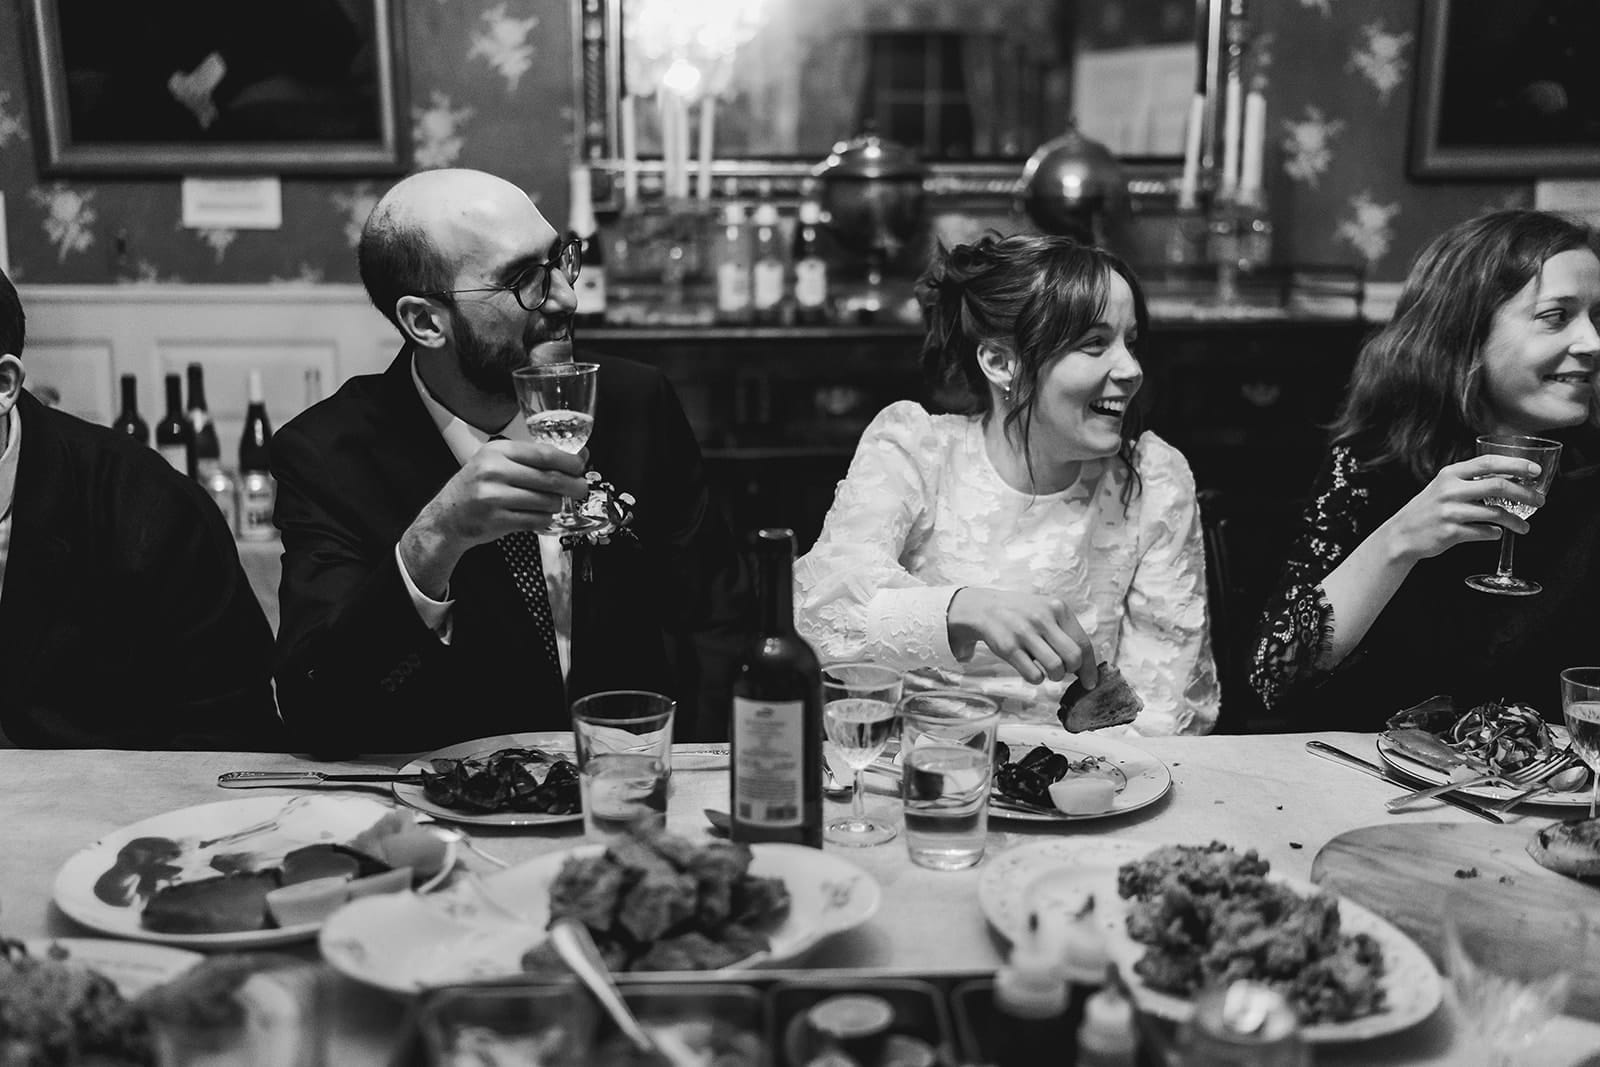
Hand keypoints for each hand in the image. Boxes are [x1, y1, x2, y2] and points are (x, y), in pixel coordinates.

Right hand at [400, 440, 587, 595]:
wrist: (447, 517)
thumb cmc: (476, 488)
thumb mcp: (496, 463)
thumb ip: (532, 459)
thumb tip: (577, 457)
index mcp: (497, 451)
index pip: (543, 454)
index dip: (569, 461)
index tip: (580, 466)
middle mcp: (494, 471)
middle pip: (549, 478)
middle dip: (573, 485)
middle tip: (581, 489)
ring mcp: (494, 497)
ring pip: (545, 501)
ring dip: (557, 504)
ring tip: (555, 503)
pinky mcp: (497, 520)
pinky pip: (536, 520)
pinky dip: (546, 520)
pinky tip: (543, 516)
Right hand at [947, 588, 1098, 687]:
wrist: (984, 607)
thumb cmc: (1021, 613)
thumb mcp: (1046, 611)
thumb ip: (1066, 632)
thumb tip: (1085, 665)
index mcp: (1058, 608)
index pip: (1083, 643)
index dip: (1090, 668)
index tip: (1090, 682)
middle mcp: (1043, 618)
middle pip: (1073, 658)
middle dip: (1071, 671)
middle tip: (1063, 670)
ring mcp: (1025, 633)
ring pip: (1055, 669)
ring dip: (1054, 676)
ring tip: (1046, 670)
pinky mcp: (1008, 647)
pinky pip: (1034, 675)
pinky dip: (1036, 678)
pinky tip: (1030, 668)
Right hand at [1378, 454, 1544, 563]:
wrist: (1401, 534)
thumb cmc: (1428, 510)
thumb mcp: (1443, 486)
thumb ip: (1470, 481)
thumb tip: (1510, 481)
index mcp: (1450, 474)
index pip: (1488, 462)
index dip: (1515, 465)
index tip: (1534, 471)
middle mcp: (1450, 490)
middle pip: (1498, 486)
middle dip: (1525, 494)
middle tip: (1539, 500)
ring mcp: (1450, 511)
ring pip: (1496, 513)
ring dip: (1516, 520)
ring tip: (1524, 526)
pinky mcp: (1451, 532)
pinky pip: (1484, 532)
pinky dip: (1495, 534)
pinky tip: (1496, 533)